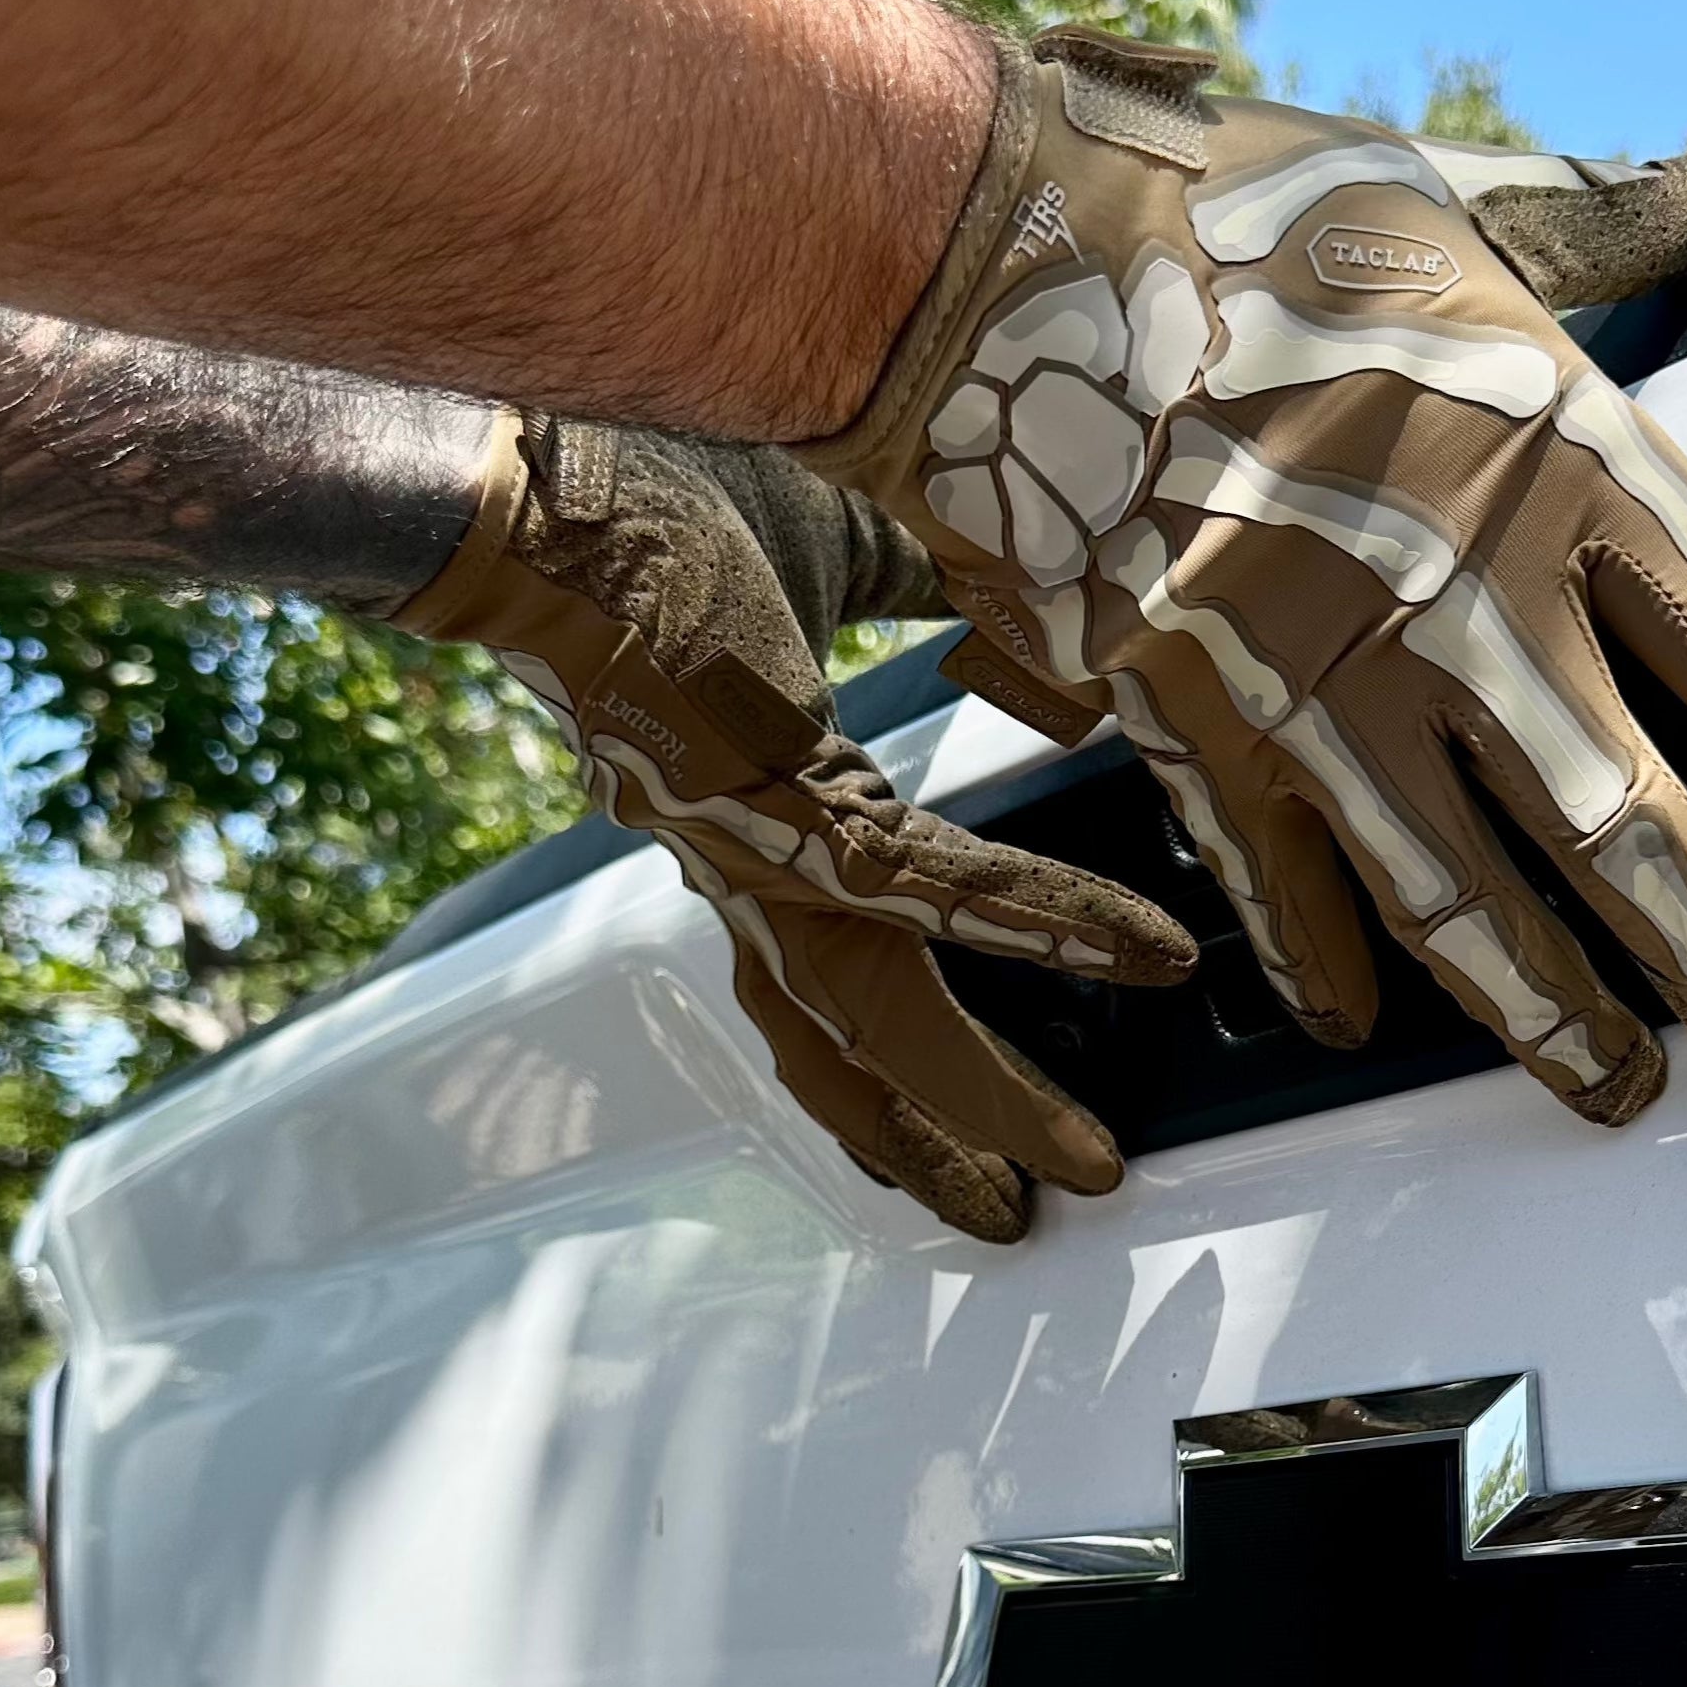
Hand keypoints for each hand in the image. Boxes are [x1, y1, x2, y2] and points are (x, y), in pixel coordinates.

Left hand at [398, 417, 1193, 1240]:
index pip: (841, 961)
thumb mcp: (836, 562)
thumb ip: (923, 591)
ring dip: (986, 1096)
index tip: (990, 1095)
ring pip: (880, 1008)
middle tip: (1027, 1207)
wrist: (553, 480)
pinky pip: (930, 893)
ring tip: (1081, 1159)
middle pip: (845, 1036)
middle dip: (937, 1134)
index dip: (914, 1039)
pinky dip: (1039, 927)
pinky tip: (1132, 954)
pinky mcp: (778, 806)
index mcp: (752, 816)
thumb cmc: (660, 504)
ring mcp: (754, 845)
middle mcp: (744, 861)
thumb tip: (1009, 573)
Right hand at [805, 32, 1686, 1125]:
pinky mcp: (1193, 728)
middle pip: (1636, 829)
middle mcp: (1459, 596)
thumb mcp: (1441, 192)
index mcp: (1554, 453)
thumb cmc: (1219, 217)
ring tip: (1624, 1092)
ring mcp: (1320, 685)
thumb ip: (1595, 219)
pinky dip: (1320, 963)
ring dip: (1556, 1014)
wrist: (985, 270)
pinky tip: (1357, 1030)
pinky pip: (1281, 884)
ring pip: (1470, 901)